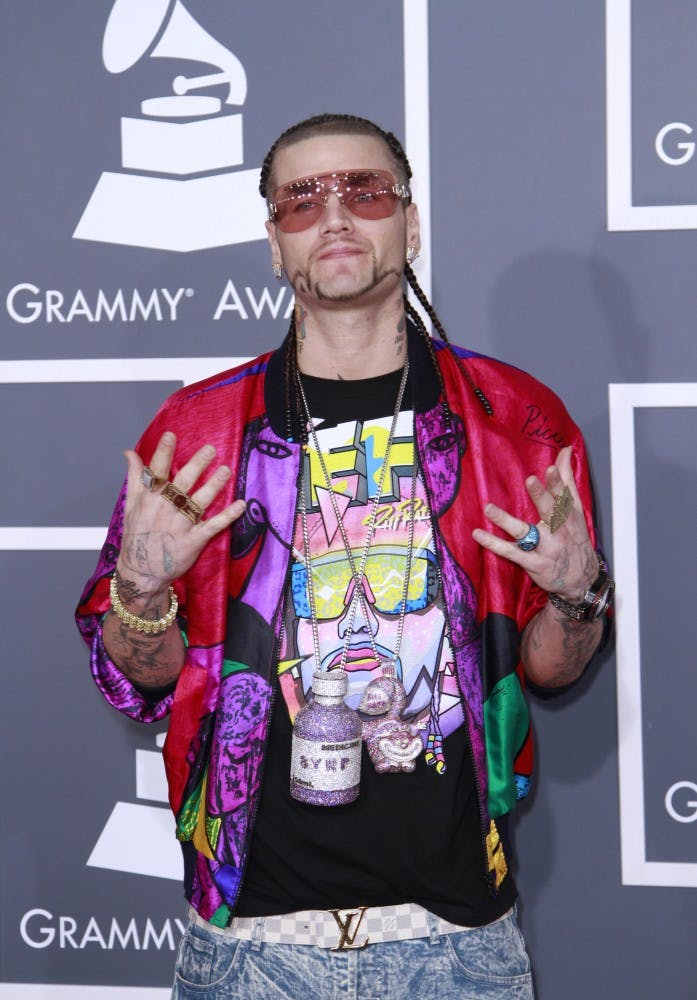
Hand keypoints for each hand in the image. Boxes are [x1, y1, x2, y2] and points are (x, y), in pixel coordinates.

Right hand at [116, 431, 245, 597]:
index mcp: (149, 499)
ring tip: (227, 470)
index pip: (156, 471)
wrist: (140, 571)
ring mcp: (179, 525)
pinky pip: (213, 525)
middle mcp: (164, 509)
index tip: (171, 435)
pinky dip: (228, 515)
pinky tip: (241, 504)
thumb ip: (135, 477)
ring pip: (199, 501)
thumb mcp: (130, 504)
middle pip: (182, 482)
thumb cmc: (137, 536)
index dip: (164, 453)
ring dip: (214, 485)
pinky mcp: (193, 541)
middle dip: (197, 464)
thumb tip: (130, 452)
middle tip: (211, 449)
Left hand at [472, 446, 596, 602]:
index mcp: (569, 515)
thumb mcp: (576, 509)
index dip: (558, 482)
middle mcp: (558, 530)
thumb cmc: (575, 538)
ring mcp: (545, 547)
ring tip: (489, 508)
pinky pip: (510, 552)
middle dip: (540, 496)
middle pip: (549, 511)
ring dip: (506, 521)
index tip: (551, 468)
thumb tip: (565, 451)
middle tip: (530, 480)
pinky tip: (478, 534)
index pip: (564, 496)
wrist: (581, 580)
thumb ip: (567, 479)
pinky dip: (493, 543)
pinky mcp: (533, 563)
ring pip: (525, 532)